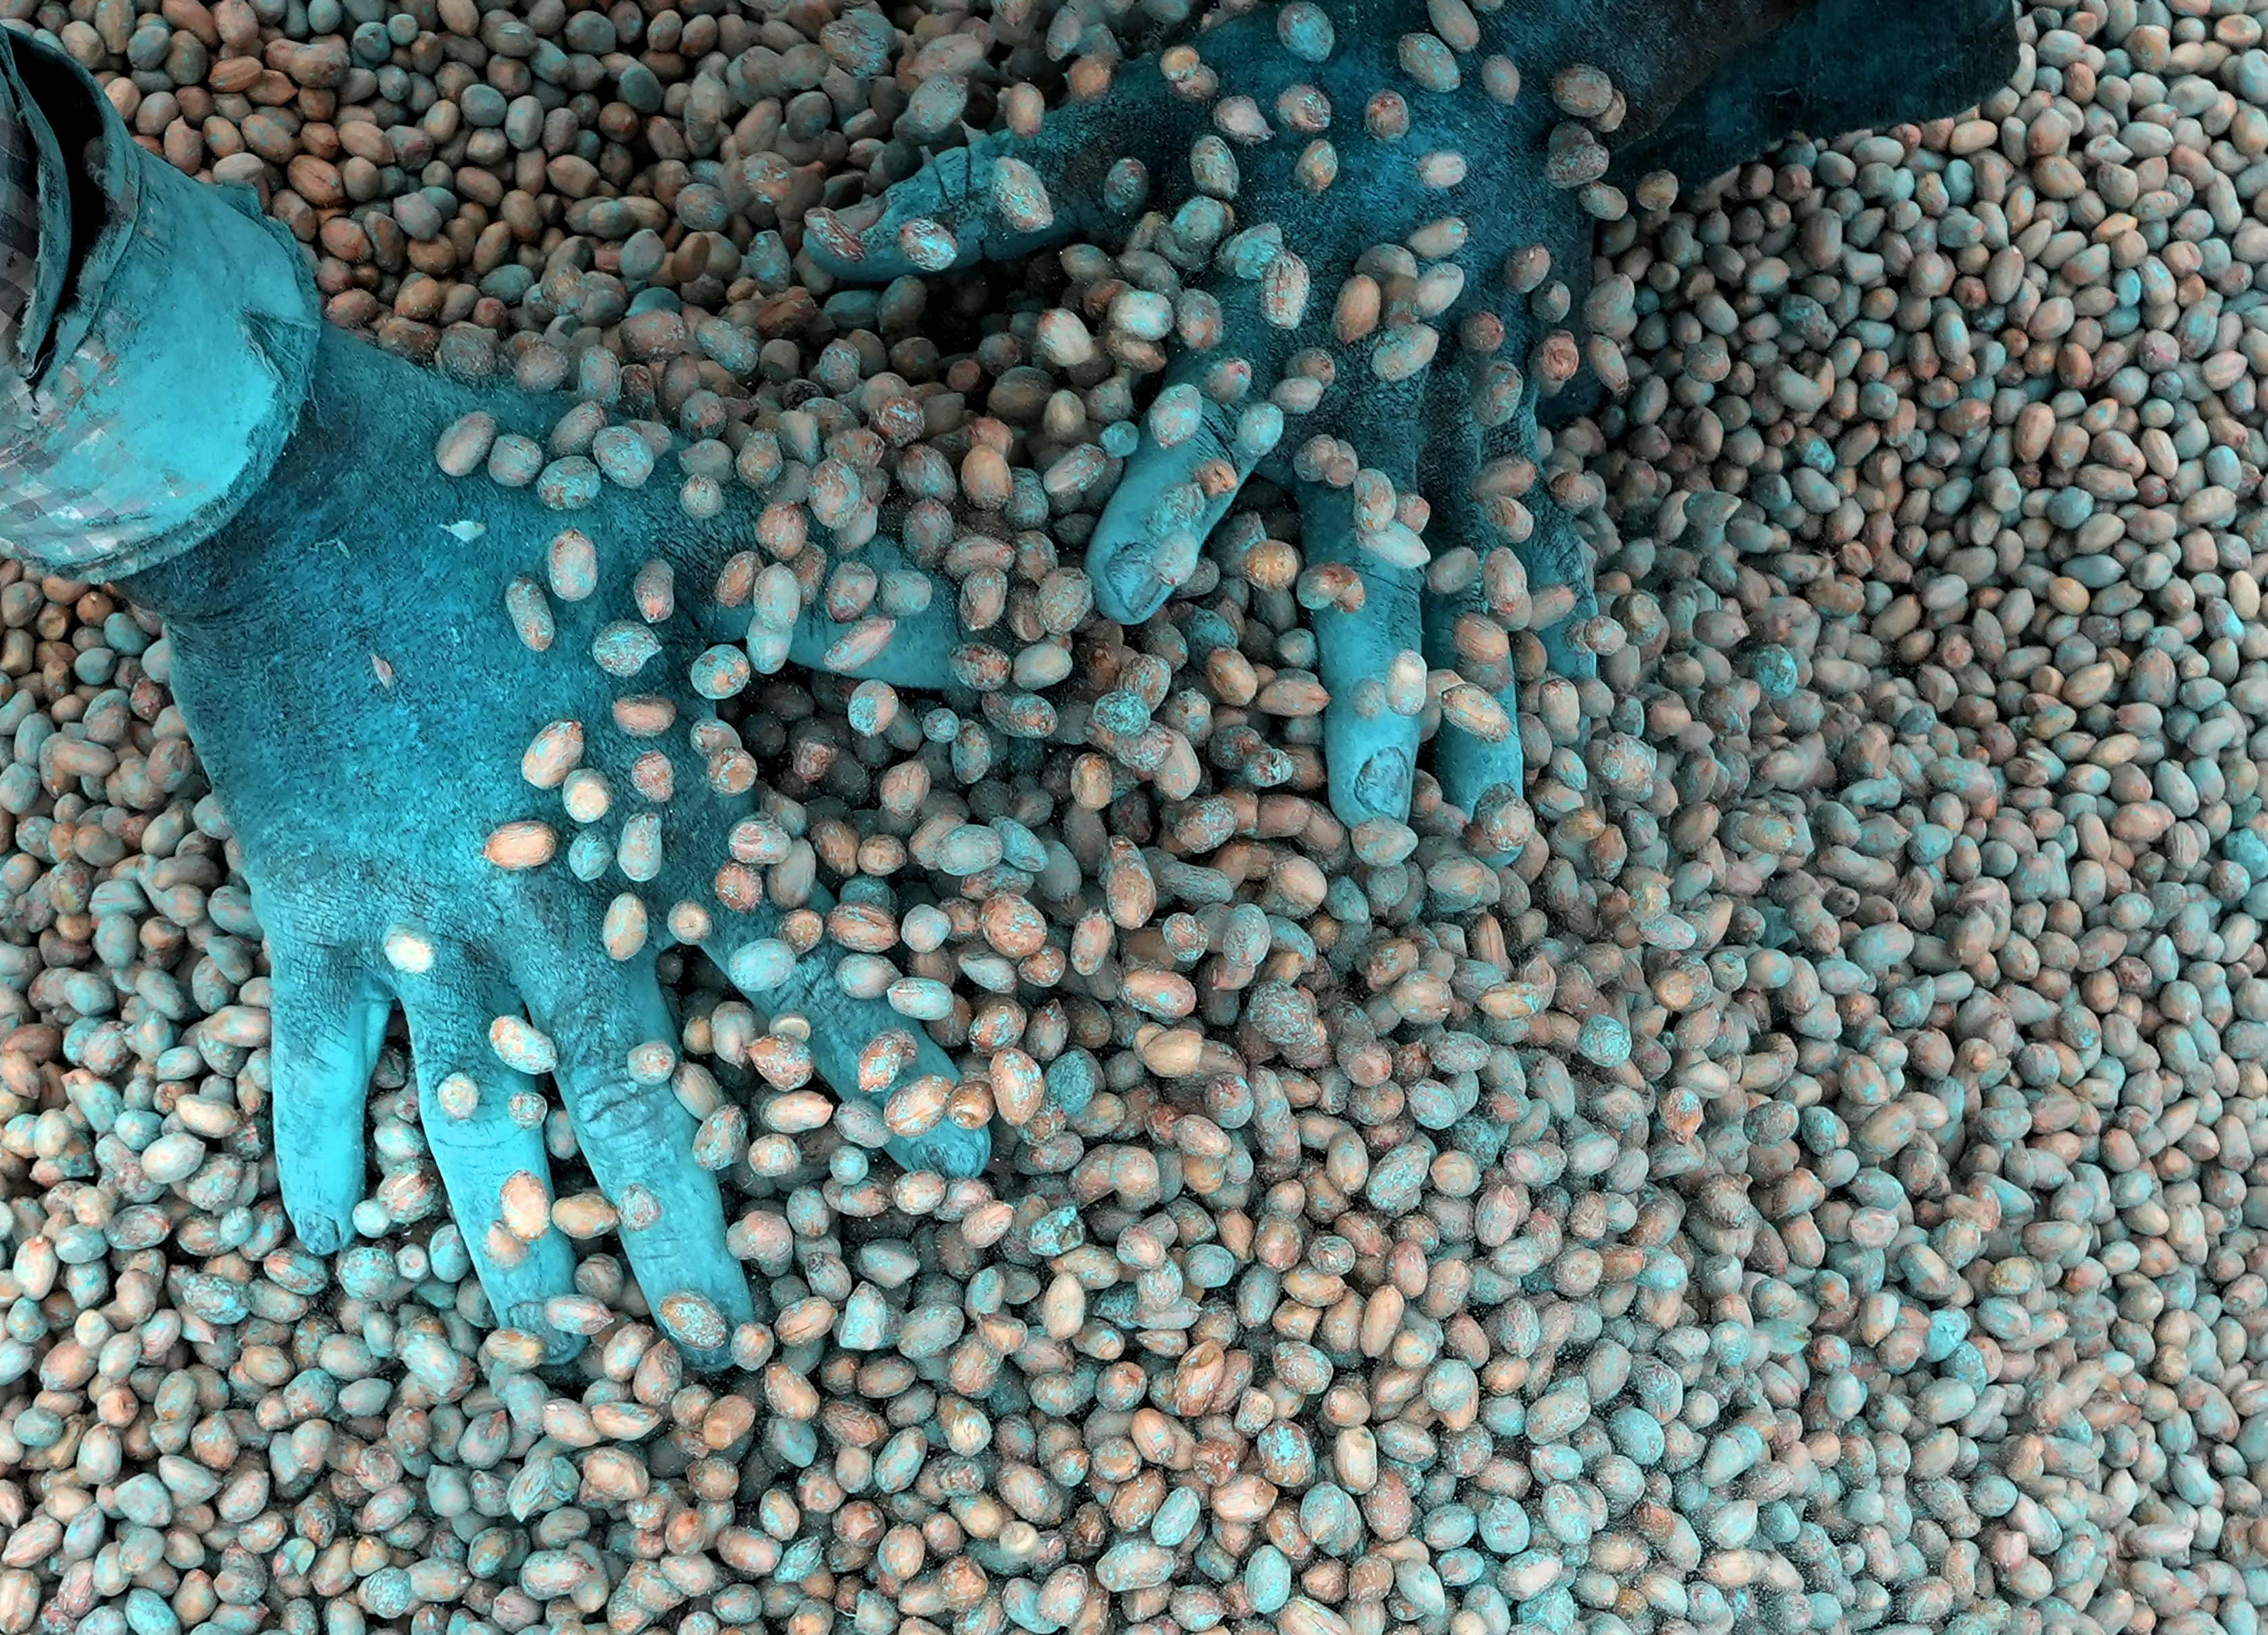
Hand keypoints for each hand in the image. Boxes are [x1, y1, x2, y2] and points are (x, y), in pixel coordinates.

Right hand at [121, 326, 989, 1361]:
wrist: (289, 486)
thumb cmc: (511, 498)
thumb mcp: (719, 526)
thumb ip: (867, 603)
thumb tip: (1021, 641)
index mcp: (666, 818)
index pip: (804, 971)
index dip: (884, 1064)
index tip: (958, 1170)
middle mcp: (554, 905)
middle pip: (632, 1101)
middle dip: (679, 1229)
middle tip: (713, 1347)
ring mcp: (422, 925)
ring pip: (473, 1119)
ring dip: (508, 1237)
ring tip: (544, 1346)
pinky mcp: (312, 911)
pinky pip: (311, 1060)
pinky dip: (313, 1147)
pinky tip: (325, 1244)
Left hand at [805, 0, 2009, 836]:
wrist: (1510, 7)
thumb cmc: (1302, 63)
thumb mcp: (1151, 103)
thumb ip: (1003, 191)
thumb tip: (831, 244)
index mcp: (1290, 285)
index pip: (1220, 405)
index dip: (1175, 497)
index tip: (1128, 601)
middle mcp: (1395, 352)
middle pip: (1384, 524)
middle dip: (1376, 666)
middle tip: (1359, 805)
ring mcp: (1481, 379)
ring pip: (1484, 550)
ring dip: (1484, 682)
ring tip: (1475, 812)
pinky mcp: (1534, 384)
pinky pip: (1537, 512)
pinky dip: (1542, 611)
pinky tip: (1545, 719)